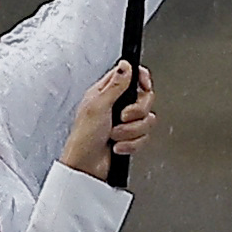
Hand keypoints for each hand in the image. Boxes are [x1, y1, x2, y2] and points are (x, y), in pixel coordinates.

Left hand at [60, 62, 154, 177]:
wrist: (86, 167)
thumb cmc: (84, 137)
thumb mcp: (98, 106)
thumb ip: (115, 85)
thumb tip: (125, 65)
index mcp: (106, 92)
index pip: (132, 75)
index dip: (142, 78)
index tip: (145, 86)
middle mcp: (117, 105)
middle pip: (145, 98)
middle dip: (136, 111)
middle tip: (122, 117)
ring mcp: (125, 122)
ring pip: (147, 120)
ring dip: (131, 131)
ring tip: (114, 135)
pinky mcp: (130, 137)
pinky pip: (144, 137)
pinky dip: (131, 144)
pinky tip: (118, 145)